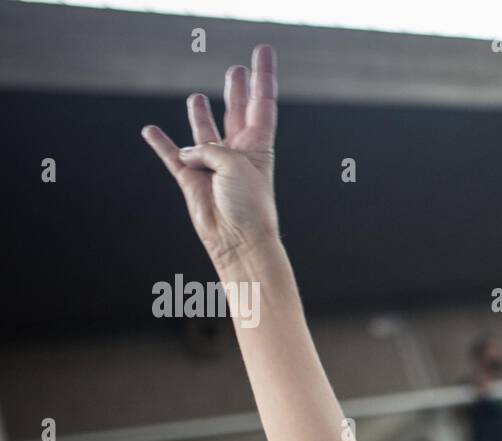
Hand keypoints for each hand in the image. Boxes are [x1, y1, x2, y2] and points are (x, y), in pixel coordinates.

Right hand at [141, 45, 280, 270]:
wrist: (237, 241)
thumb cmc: (247, 205)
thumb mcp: (236, 165)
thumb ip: (211, 149)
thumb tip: (187, 153)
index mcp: (258, 145)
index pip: (262, 102)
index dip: (262, 75)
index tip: (262, 50)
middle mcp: (237, 153)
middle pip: (236, 112)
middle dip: (236, 91)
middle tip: (236, 70)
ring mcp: (213, 166)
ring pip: (204, 132)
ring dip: (200, 115)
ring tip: (197, 97)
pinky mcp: (191, 181)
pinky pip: (172, 156)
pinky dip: (161, 144)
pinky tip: (151, 130)